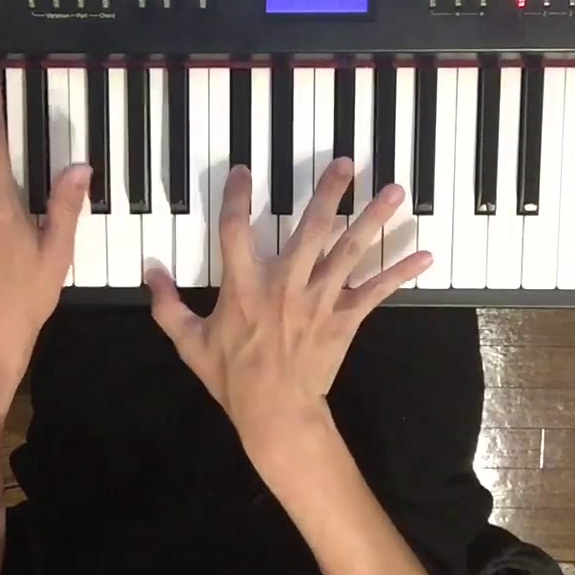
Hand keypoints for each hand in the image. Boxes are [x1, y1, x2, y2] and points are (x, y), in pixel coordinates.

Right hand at [146, 159, 430, 458]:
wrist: (275, 412)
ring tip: (395, 191)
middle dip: (329, 192)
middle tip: (347, 162)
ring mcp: (320, 299)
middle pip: (311, 227)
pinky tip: (425, 254)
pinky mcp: (344, 317)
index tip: (242, 172)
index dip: (235, 198)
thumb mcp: (189, 343)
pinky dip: (401, 273)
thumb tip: (149, 270)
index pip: (235, 230)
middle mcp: (286, 284)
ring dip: (374, 218)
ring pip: (350, 250)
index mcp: (245, 286)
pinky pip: (377, 291)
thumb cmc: (232, 378)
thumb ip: (168, 305)